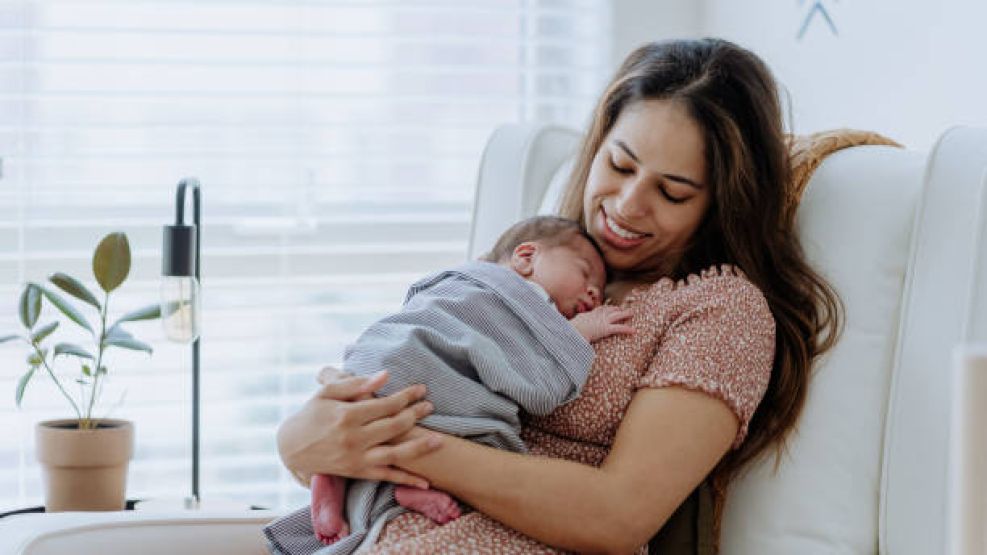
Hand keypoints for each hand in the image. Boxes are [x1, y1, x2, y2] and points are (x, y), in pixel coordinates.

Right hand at [277, 369, 441, 487]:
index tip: (421, 390)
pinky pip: (386, 476)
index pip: (385, 404)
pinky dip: (407, 480)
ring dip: (419, 447)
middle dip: (415, 415)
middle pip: (394, 426)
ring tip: (439, 440)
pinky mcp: (357, 472)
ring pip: (395, 454)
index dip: (406, 396)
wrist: (291, 447)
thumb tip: (385, 375)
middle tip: (430, 406)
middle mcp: (354, 438)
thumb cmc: (311, 415)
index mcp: (347, 415)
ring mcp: (357, 458)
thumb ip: (356, 384)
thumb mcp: (327, 393)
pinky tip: (425, 482)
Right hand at [570, 305, 634, 342]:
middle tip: (624, 309)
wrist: (574, 331)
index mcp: (590, 314)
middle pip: (610, 309)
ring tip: (632, 313)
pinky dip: (627, 329)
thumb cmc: (572, 329)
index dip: (607, 308)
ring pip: (617, 315)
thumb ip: (577, 322)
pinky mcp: (607, 329)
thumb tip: (571, 324)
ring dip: (625, 314)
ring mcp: (603, 321)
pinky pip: (619, 328)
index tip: (611, 307)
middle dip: (618, 309)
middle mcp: (598, 316)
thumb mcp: (574, 323)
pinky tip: (634, 331)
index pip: (600, 309)